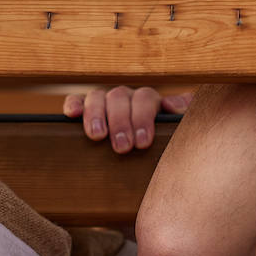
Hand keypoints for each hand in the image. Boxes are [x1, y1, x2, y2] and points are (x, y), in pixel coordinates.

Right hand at [62, 86, 192, 153]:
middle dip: (120, 122)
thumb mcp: (177, 133)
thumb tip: (173, 106)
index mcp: (149, 101)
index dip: (143, 118)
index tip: (142, 143)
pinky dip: (73, 104)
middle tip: (122, 147)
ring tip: (97, 137)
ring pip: (98, 97)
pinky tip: (72, 115)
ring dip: (96, 115)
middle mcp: (126, 98)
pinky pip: (77, 100)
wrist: (150, 158)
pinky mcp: (85, 110)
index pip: (145, 99)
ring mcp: (105, 102)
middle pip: (120, 97)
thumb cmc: (164, 145)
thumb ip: (183, 116)